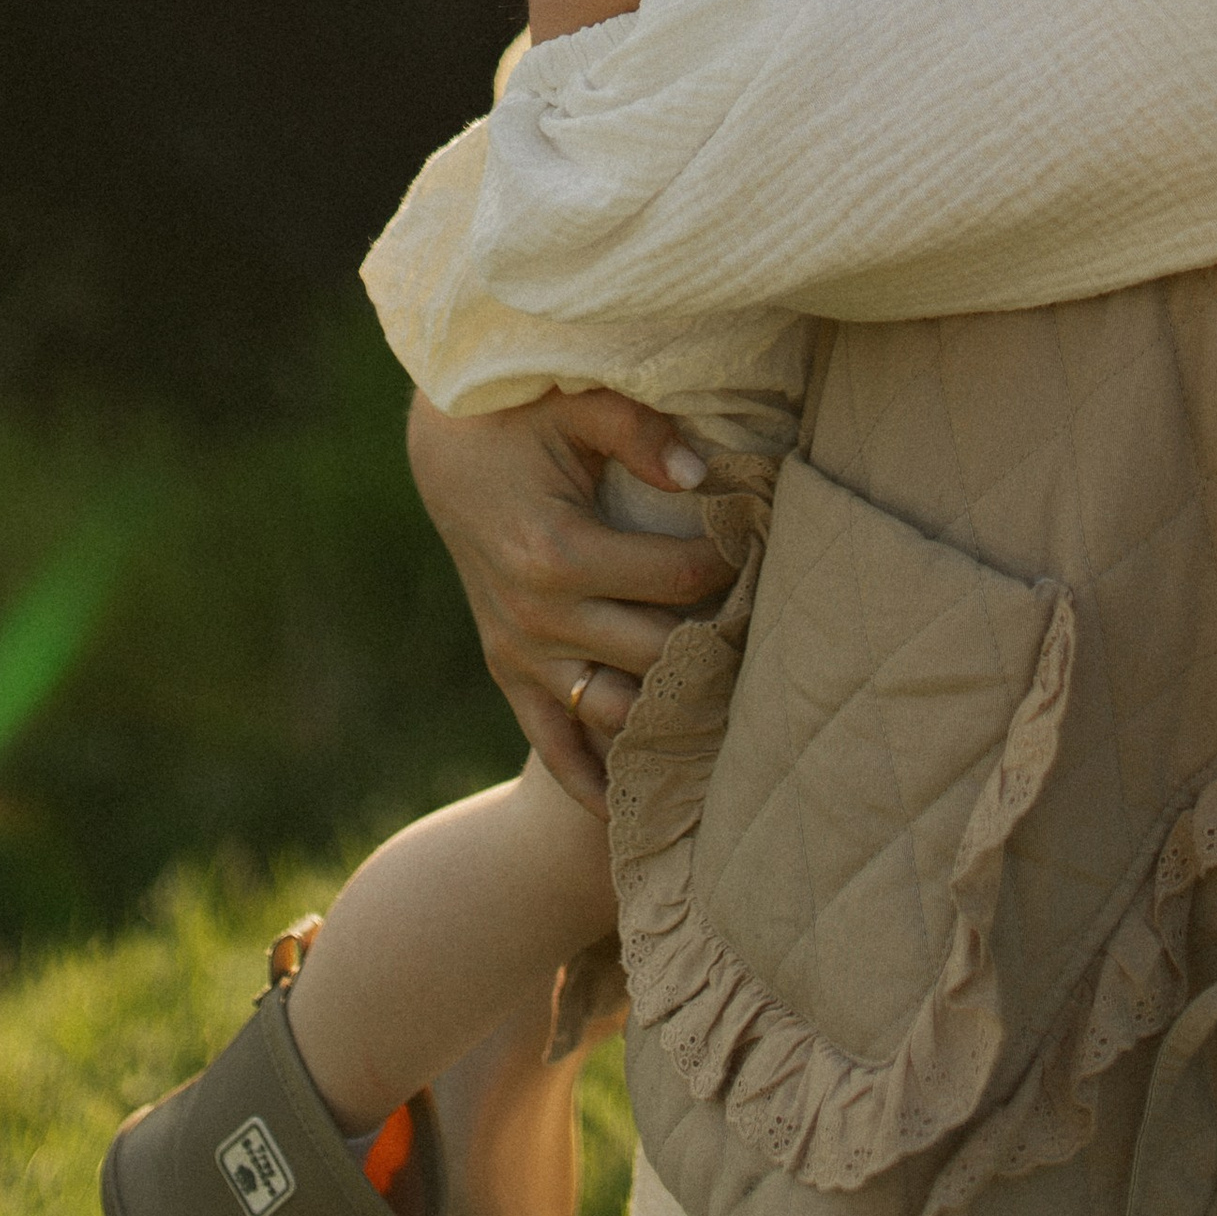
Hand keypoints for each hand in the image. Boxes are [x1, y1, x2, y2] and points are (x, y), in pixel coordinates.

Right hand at [407, 387, 735, 806]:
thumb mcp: (574, 406)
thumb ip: (638, 431)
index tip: (767, 551)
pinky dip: (592, 781)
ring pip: (616, 711)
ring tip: (733, 711)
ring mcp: (521, 653)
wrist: (447, 456)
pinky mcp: (508, 671)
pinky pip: (552, 745)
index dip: (731, 566)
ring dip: (672, 716)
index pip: (676, 580)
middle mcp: (539, 617)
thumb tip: (701, 475)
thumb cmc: (521, 422)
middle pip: (657, 653)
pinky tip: (635, 809)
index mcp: (559, 552)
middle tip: (769, 634)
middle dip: (717, 645)